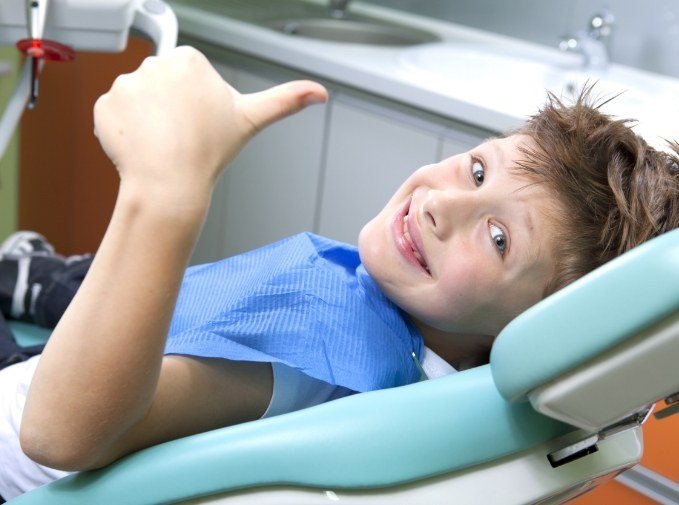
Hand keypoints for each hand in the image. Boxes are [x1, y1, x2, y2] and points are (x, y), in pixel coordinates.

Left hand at [93, 46, 326, 203]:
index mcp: (189, 60)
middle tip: (183, 136)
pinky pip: (115, 115)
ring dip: (148, 120)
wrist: (170, 184)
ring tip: (162, 144)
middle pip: (163, 86)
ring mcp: (124, 84)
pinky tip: (142, 147)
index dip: (196, 103)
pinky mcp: (104, 106)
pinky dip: (125, 131)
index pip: (189, 76)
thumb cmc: (210, 153)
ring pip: (139, 101)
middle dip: (171, 109)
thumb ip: (286, 100)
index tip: (200, 123)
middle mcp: (154, 64)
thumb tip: (321, 93)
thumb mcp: (251, 119)